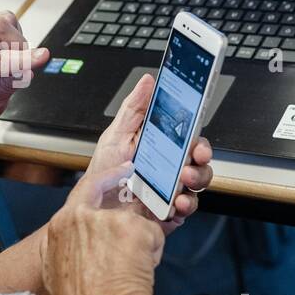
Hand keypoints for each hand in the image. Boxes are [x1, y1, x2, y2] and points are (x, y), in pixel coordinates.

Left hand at [0, 11, 49, 141]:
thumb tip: (28, 69)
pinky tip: (4, 54)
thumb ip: (9, 85)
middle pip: (2, 31)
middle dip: (19, 50)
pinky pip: (4, 22)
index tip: (43, 56)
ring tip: (5, 65)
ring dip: (15, 44)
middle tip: (14, 71)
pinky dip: (12, 37)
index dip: (23, 59)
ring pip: (5, 23)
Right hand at [43, 161, 165, 294]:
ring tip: (132, 269)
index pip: (85, 190)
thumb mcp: (54, 274)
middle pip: (113, 203)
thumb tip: (67, 248)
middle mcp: (80, 218)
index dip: (106, 180)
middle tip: (136, 208)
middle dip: (127, 208)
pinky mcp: (132, 228)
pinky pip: (152, 234)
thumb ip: (60, 250)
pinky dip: (152, 251)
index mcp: (60, 226)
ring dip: (139, 242)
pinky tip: (142, 270)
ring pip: (134, 222)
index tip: (122, 172)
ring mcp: (106, 220)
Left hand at [87, 73, 212, 233]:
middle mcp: (171, 170)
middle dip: (203, 158)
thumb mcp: (115, 135)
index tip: (198, 137)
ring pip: (198, 184)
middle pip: (200, 161)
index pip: (189, 140)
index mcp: (162, 149)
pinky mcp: (169, 212)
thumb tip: (148, 82)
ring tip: (183, 180)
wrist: (92, 206)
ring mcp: (171, 191)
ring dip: (197, 179)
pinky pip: (186, 209)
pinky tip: (176, 203)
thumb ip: (133, 108)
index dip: (198, 138)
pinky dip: (185, 205)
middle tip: (195, 157)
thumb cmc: (104, 172)